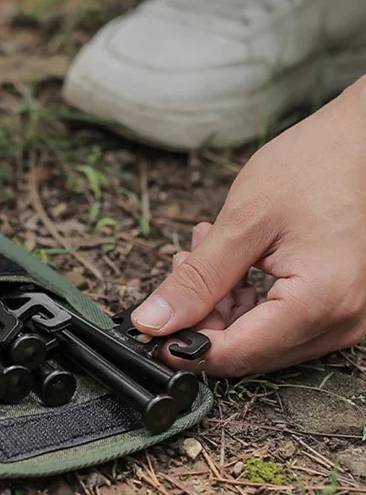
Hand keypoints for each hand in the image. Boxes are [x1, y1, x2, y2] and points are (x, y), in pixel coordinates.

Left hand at [131, 77, 365, 375]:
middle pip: (247, 350)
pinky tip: (230, 259)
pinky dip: (246, 297)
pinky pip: (279, 320)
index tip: (150, 327)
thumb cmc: (314, 167)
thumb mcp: (242, 223)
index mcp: (320, 303)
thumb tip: (152, 322)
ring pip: (259, 336)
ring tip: (203, 249)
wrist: (362, 140)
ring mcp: (343, 317)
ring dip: (221, 303)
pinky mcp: (337, 305)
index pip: (237, 354)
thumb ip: (197, 281)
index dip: (184, 346)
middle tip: (180, 267)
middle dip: (201, 317)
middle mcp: (340, 322)